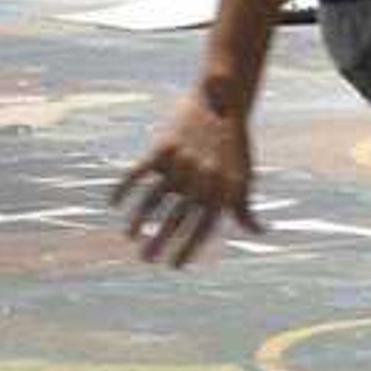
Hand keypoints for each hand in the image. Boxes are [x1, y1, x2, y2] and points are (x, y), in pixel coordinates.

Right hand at [116, 89, 258, 267]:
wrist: (222, 103)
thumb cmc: (233, 146)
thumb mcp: (244, 177)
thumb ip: (244, 208)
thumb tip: (258, 231)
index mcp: (220, 190)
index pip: (202, 228)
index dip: (188, 249)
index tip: (174, 267)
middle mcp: (199, 180)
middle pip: (175, 219)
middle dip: (160, 242)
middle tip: (146, 260)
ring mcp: (179, 164)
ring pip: (153, 200)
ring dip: (139, 220)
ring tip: (130, 236)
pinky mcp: (162, 148)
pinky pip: (137, 174)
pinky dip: (123, 188)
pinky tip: (113, 205)